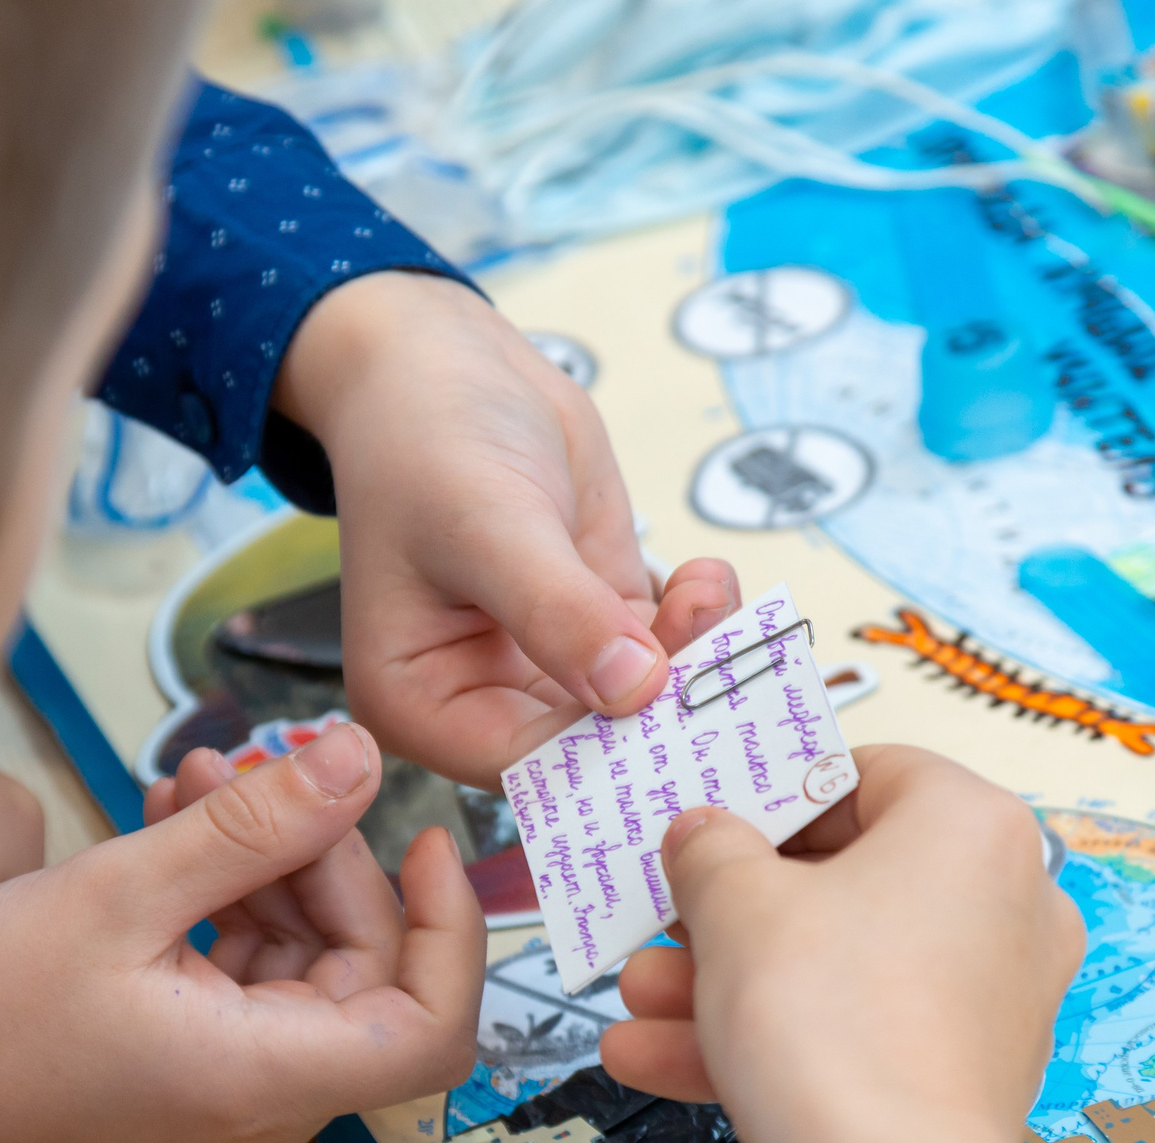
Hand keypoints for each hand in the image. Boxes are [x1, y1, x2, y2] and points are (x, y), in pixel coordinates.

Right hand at [0, 720, 481, 1142]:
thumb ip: (252, 825)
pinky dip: (221, 913)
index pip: (432, 1027)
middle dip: (322, 862)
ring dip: (264, 873)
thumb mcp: (111, 894)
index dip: (450, 929)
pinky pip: (241, 993)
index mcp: (260, 1084)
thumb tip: (356, 760)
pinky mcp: (181, 1092)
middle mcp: (260, 1118)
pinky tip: (172, 836)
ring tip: (192, 784)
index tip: (423, 840)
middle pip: (362, 978)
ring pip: (299, 975)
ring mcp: (222, 1111)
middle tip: (256, 773)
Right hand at [274, 270, 741, 785]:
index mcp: (424, 705)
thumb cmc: (427, 439)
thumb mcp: (486, 523)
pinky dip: (702, 624)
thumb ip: (557, 611)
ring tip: (713, 597)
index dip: (607, 758)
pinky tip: (708, 578)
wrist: (449, 363)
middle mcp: (485, 700)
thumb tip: (635, 689)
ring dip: (696, 659)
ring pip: (645, 699)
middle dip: (667, 713)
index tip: (678, 722)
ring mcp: (551, 665)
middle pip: (596, 746)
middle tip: (730, 674)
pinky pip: (666, 648)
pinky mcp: (602, 623)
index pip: (527, 767)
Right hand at [599, 746, 1085, 1142]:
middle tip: (660, 916)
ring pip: (837, 965)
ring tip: (636, 1000)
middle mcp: (1004, 903)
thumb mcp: (735, 902)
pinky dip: (768, 1041)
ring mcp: (989, 999)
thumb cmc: (831, 1024)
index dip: (771, 793)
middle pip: (842, 878)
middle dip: (727, 908)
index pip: (865, 772)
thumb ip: (709, 847)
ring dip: (725, 981)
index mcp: (973, 826)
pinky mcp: (959, 1079)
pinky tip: (656, 1058)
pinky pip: (854, 1034)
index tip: (707, 820)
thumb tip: (703, 832)